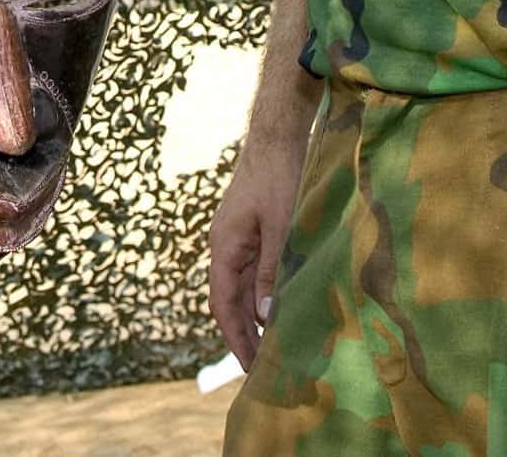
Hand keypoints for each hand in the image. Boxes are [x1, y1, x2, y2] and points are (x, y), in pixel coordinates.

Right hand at [206, 133, 304, 368]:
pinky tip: (283, 311)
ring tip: (276, 349)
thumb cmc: (278, 177)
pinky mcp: (255, 234)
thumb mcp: (280, 227)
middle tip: (266, 369)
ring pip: (244, 289)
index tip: (249, 367)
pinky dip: (266, 296)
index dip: (235, 338)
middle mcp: (227, 248)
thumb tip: (266, 318)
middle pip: (231, 302)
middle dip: (246, 336)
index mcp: (224, 248)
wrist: (277, 137)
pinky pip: (257, 273)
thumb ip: (272, 272)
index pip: (222, 305)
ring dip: (256, 319)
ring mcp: (240, 240)